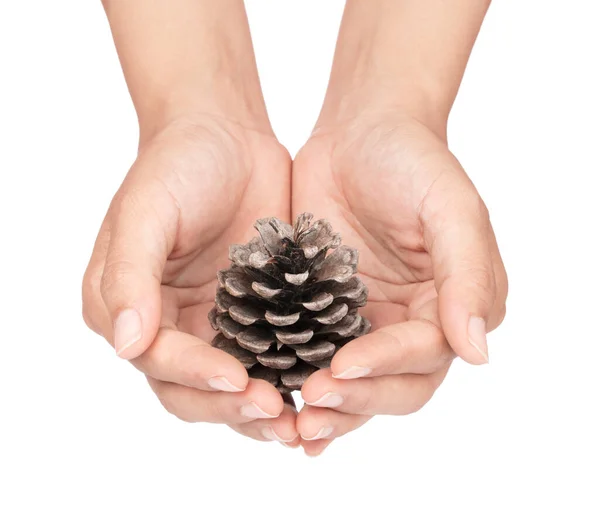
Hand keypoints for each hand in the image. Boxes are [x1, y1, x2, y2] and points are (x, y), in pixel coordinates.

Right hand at [82, 114, 300, 445]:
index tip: (238, 379)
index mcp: (126, 307)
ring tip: (298, 422)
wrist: (224, 135)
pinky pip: (268, 359)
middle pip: (191, 389)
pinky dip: (286, 380)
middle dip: (230, 406)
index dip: (195, 375)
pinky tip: (315, 391)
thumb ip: (130, 274)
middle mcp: (165, 325)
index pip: (158, 360)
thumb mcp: (146, 210)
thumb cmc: (176, 164)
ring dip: (260, 410)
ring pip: (230, 387)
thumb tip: (126, 345)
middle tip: (276, 412)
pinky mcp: (252, 317)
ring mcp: (211, 325)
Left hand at [292, 113, 507, 454]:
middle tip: (311, 405)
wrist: (360, 131)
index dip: (386, 366)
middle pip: (392, 385)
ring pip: (353, 385)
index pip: (424, 354)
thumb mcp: (450, 207)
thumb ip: (468, 274)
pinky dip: (295, 382)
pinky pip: (312, 356)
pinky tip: (272, 401)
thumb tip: (478, 352)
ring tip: (291, 424)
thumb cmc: (413, 160)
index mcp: (449, 306)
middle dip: (355, 401)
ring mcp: (364, 321)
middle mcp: (410, 323)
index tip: (342, 367)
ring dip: (327, 409)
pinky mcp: (322, 312)